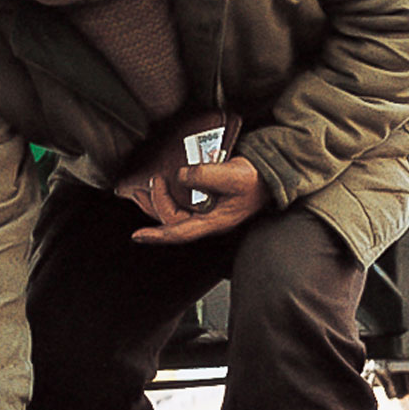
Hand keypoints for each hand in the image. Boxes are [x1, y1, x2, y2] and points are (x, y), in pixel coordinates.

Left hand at [131, 157, 270, 243]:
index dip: (159, 235)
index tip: (138, 236)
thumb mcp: (232, 175)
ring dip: (159, 200)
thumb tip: (180, 175)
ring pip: (175, 211)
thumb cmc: (256, 180)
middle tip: (148, 185)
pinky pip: (182, 201)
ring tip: (148, 187)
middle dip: (156, 204)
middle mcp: (208, 219)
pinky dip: (170, 193)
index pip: (180, 232)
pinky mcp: (207, 200)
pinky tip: (167, 182)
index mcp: (214, 221)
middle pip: (173, 220)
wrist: (270, 174)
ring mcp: (207, 210)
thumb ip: (205, 175)